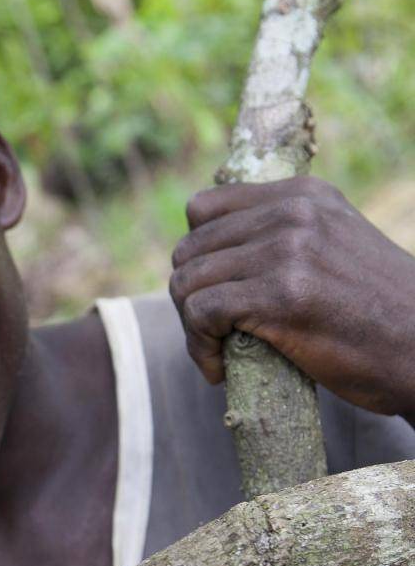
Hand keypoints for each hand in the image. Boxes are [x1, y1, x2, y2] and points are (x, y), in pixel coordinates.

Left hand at [169, 176, 414, 420]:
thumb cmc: (378, 314)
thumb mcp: (337, 247)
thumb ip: (288, 236)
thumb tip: (219, 252)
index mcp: (303, 196)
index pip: (203, 209)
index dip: (197, 256)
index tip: (213, 292)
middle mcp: (292, 213)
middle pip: (189, 249)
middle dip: (190, 297)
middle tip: (212, 334)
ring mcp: (287, 251)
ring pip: (187, 281)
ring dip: (191, 328)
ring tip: (214, 353)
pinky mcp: (282, 295)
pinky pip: (201, 313)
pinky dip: (199, 348)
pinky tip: (218, 370)